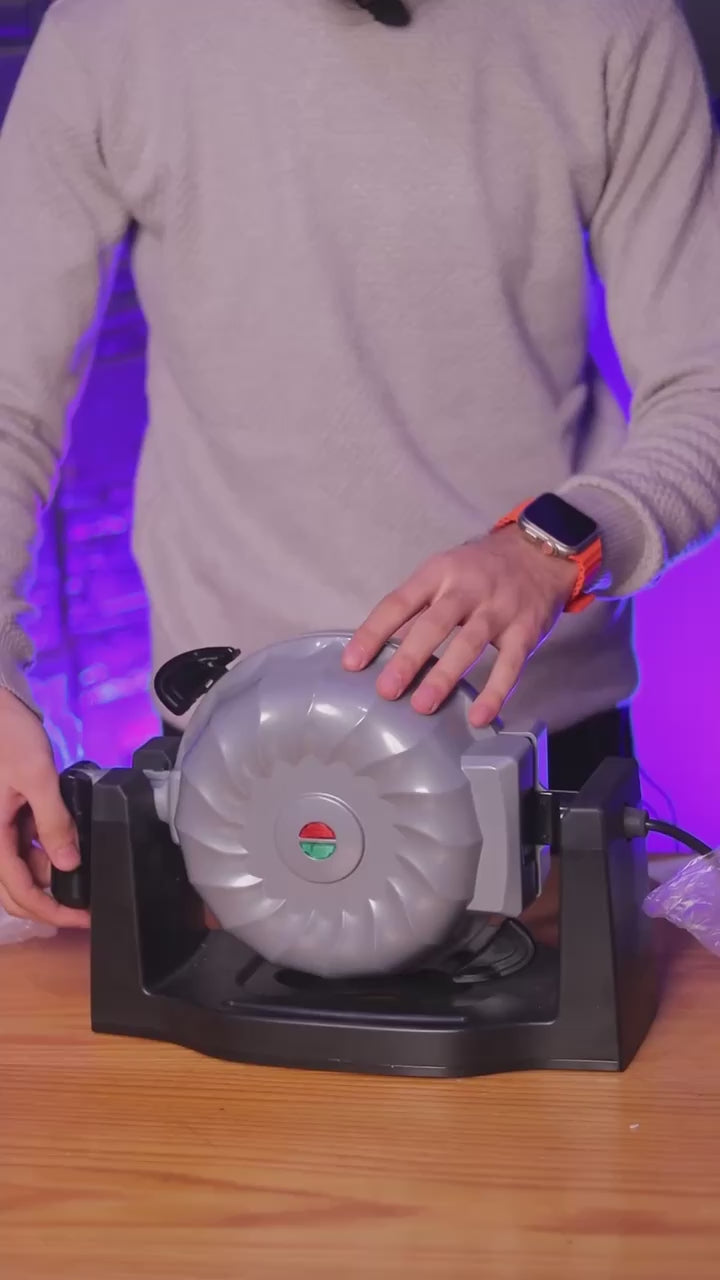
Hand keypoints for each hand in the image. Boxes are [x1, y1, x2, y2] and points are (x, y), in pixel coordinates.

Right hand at [0, 689, 88, 927]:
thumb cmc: (7, 735)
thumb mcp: (36, 776)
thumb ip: (53, 821)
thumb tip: (68, 863)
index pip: (17, 891)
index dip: (50, 910)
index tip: (80, 918)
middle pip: (14, 889)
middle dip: (48, 903)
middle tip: (84, 907)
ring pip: (19, 868)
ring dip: (47, 876)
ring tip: (83, 874)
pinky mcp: (6, 815)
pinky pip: (22, 846)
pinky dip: (43, 853)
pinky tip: (67, 848)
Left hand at [343, 526, 577, 726]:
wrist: (540, 554)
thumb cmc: (480, 570)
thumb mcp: (445, 574)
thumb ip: (416, 609)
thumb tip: (379, 649)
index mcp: (438, 573)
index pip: (399, 602)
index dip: (374, 632)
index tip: (352, 663)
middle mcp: (467, 589)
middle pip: (433, 624)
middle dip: (408, 658)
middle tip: (386, 690)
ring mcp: (498, 609)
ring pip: (468, 644)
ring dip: (445, 676)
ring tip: (422, 706)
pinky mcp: (526, 631)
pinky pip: (510, 665)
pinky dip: (495, 692)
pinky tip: (479, 717)